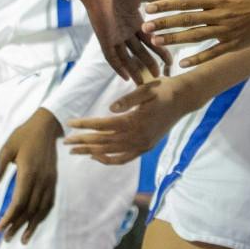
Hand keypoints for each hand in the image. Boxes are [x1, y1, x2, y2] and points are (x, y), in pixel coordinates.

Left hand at [0, 109, 62, 244]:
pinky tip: (36, 222)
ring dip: (31, 225)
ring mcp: (49, 181)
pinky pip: (49, 202)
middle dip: (17, 225)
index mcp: (28, 173)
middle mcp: (41, 180)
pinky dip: (42, 215)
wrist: (46, 126)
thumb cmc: (24, 136)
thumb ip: (1, 170)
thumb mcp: (7, 149)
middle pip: (29, 209)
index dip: (9, 217)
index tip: (0, 227)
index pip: (19, 202)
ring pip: (41, 209)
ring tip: (23, 238)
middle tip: (7, 238)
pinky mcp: (53, 180)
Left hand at [66, 77, 192, 165]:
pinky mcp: (146, 147)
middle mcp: (137, 136)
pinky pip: (124, 158)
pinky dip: (109, 159)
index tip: (70, 123)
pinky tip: (97, 157)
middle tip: (66, 142)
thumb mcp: (147, 88)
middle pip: (104, 141)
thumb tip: (110, 108)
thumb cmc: (163, 90)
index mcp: (135, 121)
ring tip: (75, 151)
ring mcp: (142, 145)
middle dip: (83, 142)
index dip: (85, 125)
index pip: (103, 125)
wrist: (184, 99)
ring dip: (92, 152)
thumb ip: (128, 99)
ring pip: (111, 152)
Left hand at [73, 0, 169, 82]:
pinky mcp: (104, 38)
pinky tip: (126, 77)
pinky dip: (118, 67)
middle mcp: (126, 31)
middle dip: (150, 64)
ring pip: (126, 57)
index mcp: (136, 21)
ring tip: (144, 83)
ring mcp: (115, 36)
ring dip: (135, 70)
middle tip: (160, 76)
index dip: (160, 51)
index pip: (150, 40)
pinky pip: (111, 56)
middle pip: (140, 52)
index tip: (170, 62)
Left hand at [142, 0, 249, 67]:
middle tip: (144, 28)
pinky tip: (183, 62)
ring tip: (156, 43)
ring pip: (196, 38)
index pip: (187, 2)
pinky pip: (214, 53)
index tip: (149, 7)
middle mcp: (220, 16)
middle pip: (186, 21)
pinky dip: (198, 58)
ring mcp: (228, 32)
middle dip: (164, 25)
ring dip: (175, 41)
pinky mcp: (236, 44)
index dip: (166, 5)